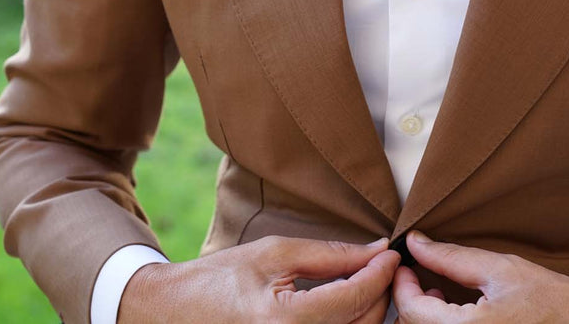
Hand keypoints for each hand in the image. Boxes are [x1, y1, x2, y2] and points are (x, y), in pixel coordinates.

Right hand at [118, 234, 399, 322]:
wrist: (175, 314)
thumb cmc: (221, 280)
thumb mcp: (275, 254)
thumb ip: (331, 255)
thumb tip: (376, 251)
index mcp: (286, 321)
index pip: (356, 296)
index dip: (381, 271)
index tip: (393, 252)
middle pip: (365, 323)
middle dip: (381, 291)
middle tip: (382, 264)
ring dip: (370, 311)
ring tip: (365, 282)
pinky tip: (347, 305)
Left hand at [392, 230, 568, 323]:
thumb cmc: (553, 300)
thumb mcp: (500, 269)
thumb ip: (451, 257)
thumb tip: (415, 243)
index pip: (411, 310)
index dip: (401, 284)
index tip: (405, 264)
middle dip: (409, 300)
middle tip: (418, 274)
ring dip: (422, 316)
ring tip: (436, 291)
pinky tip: (454, 312)